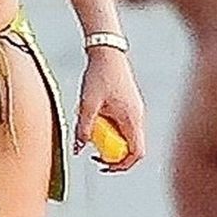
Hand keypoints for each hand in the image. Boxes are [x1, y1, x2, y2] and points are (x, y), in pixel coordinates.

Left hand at [74, 48, 146, 170]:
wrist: (107, 51)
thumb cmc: (99, 75)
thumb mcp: (87, 104)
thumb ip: (83, 129)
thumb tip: (78, 149)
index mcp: (131, 119)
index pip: (136, 153)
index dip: (121, 165)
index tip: (103, 165)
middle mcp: (137, 117)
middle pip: (131, 148)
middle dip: (112, 154)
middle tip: (93, 150)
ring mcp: (135, 111)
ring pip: (126, 137)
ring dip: (110, 140)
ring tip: (93, 129)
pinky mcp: (129, 105)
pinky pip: (123, 126)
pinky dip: (110, 128)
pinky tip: (96, 117)